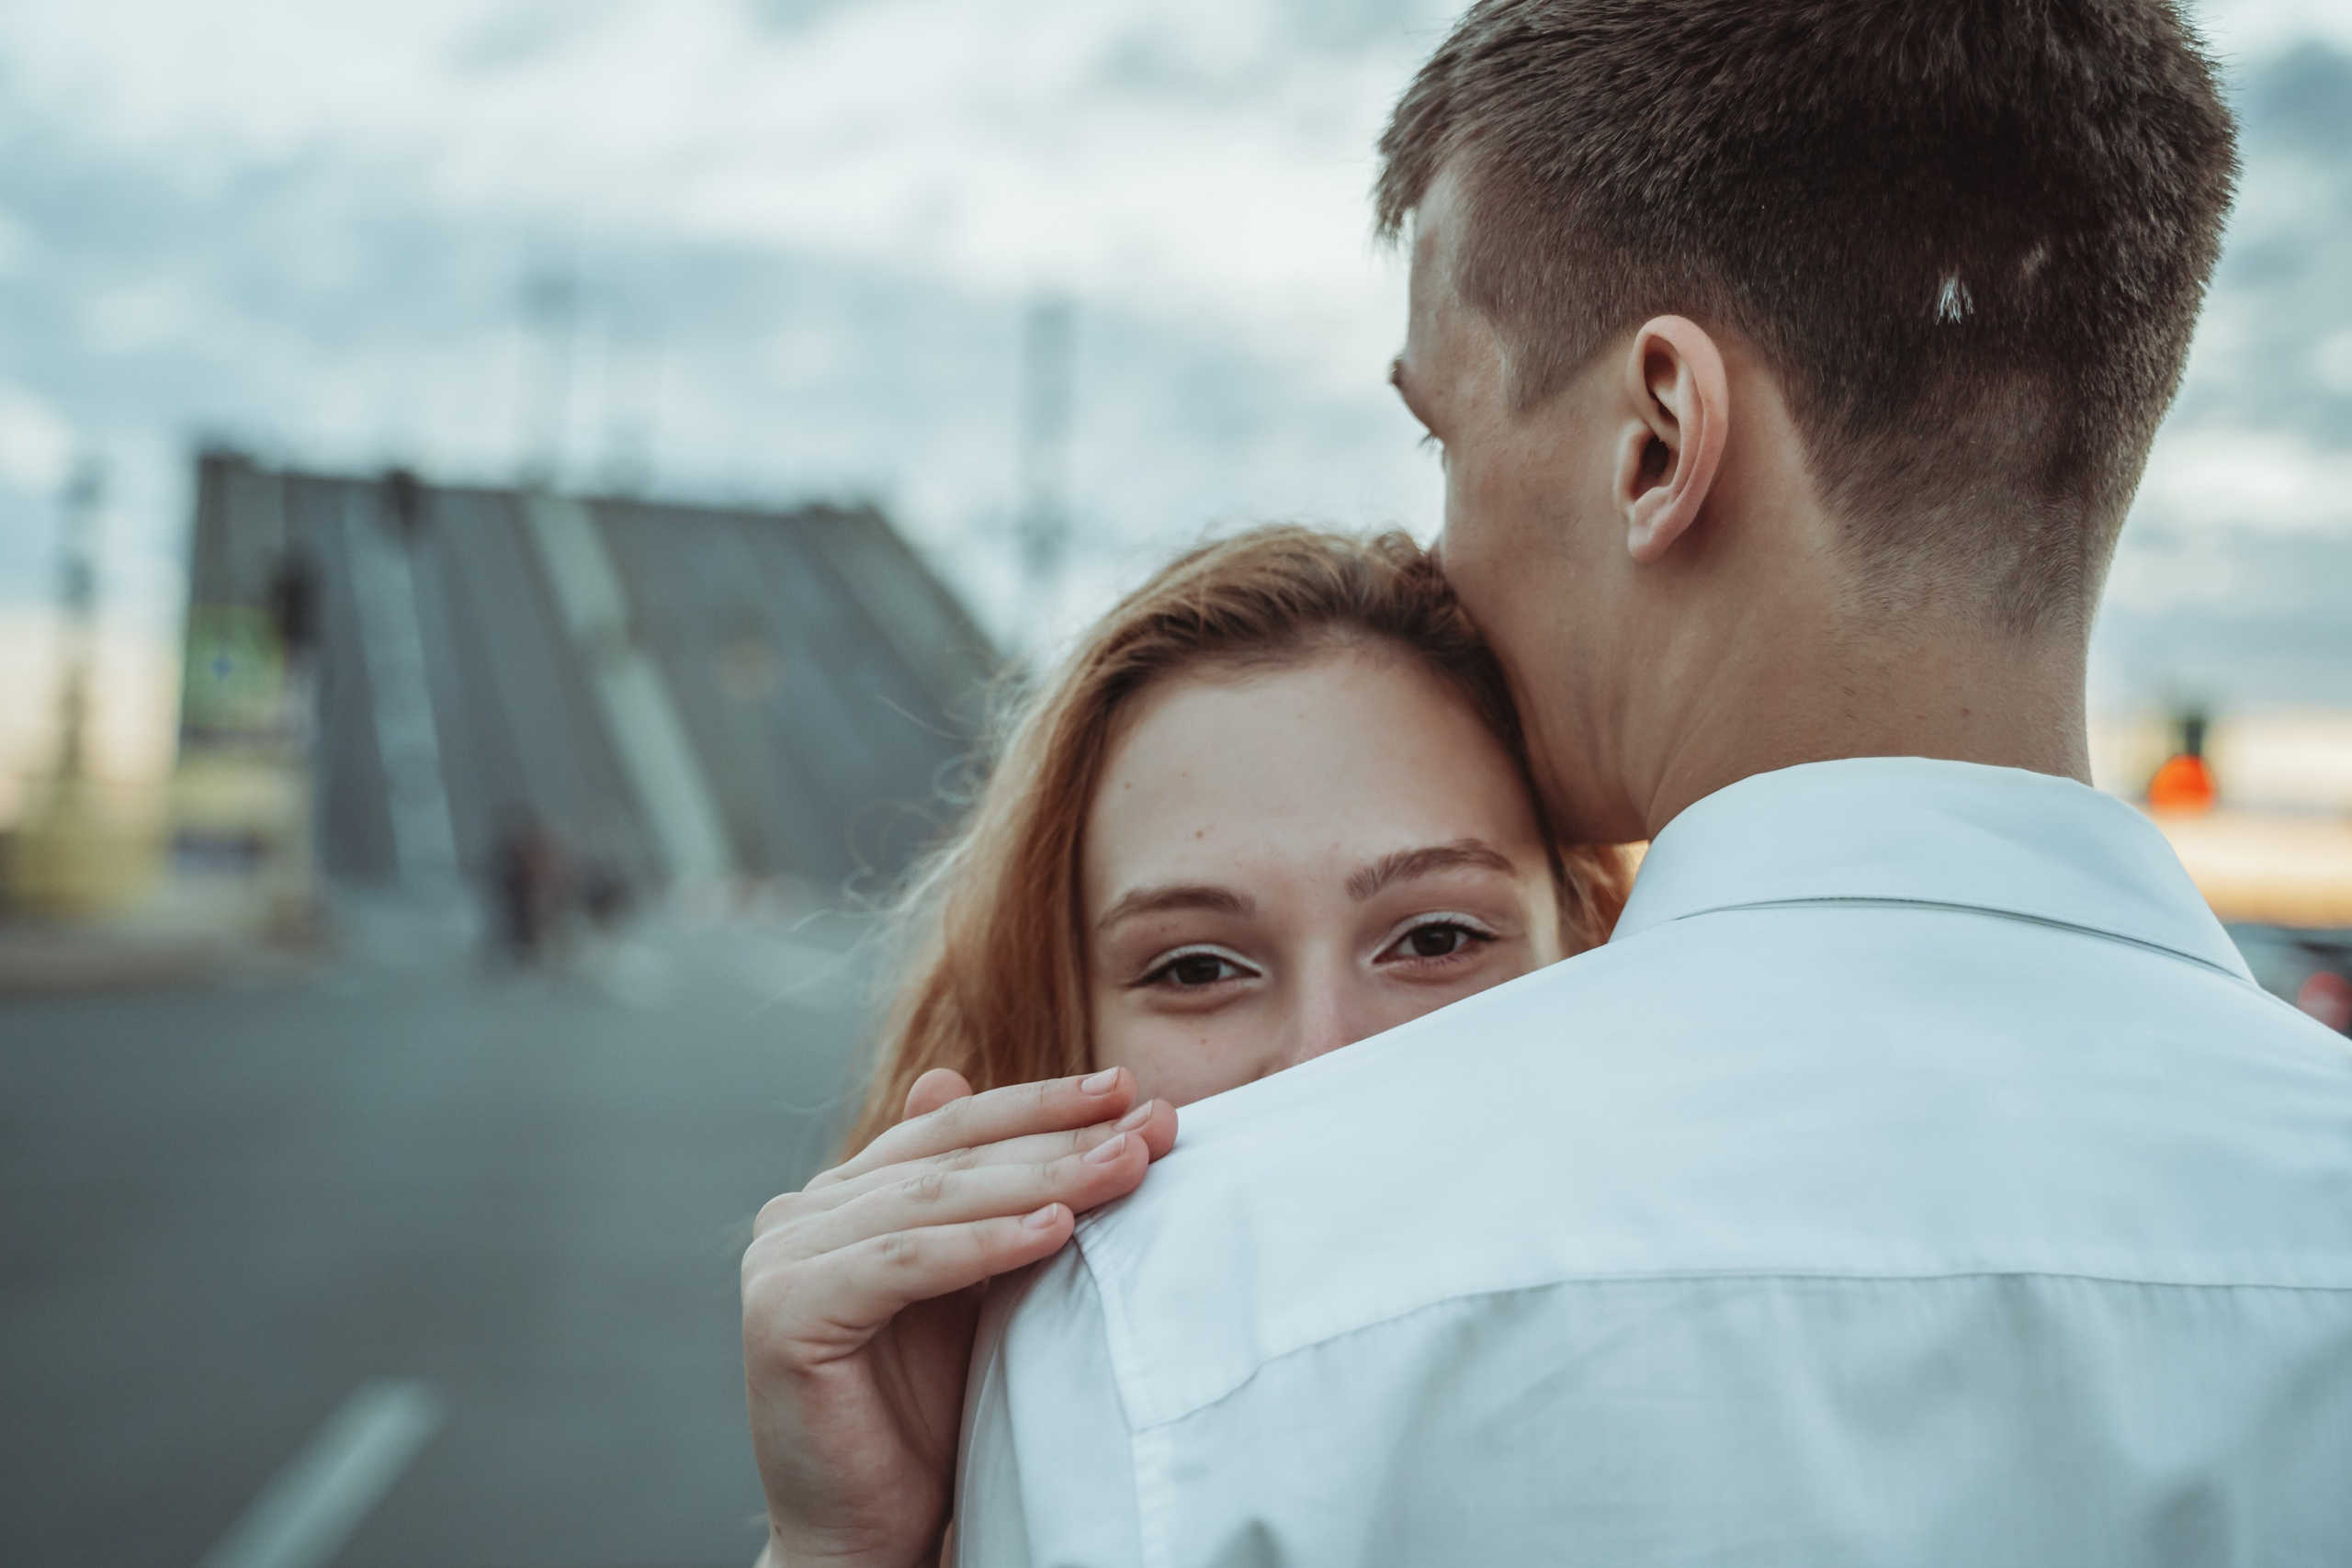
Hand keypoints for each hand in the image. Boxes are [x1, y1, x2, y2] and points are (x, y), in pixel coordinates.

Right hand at [743, 1066, 1177, 1567]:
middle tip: (1149, 1122)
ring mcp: (782, 1258)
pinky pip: (903, 1262)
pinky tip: (1056, 1229)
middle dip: (1058, 1136)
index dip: (1041, 1104)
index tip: (1130, 1089)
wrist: (866, 1538)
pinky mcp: (782, 1311)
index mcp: (842, 1197)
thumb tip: (953, 1074)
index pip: (952, 1129)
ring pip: (934, 1201)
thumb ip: (977, 1198)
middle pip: (950, 1158)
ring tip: (1125, 1166)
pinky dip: (983, 1244)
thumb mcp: (972, 1290)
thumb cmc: (927, 1423)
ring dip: (1041, 1179)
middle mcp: (800, 1214)